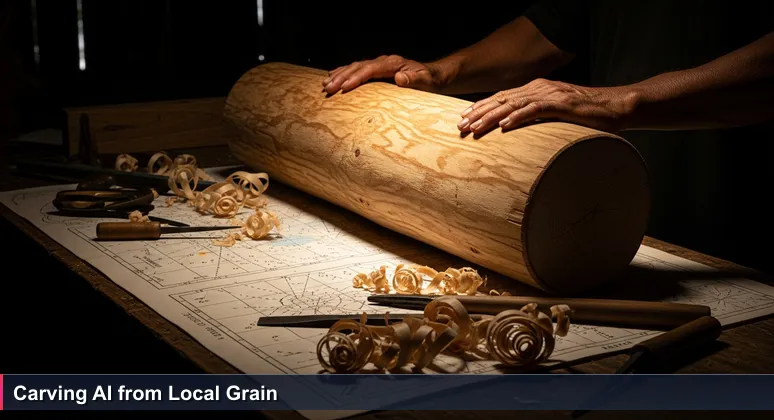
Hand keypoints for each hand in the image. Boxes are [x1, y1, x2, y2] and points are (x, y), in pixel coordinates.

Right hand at [322, 55, 444, 94]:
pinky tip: (333, 76)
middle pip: (358, 67)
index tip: (344, 87)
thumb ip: (414, 80)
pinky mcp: (377, 69)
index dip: (356, 78)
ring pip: (355, 67)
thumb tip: (399, 79)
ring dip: (339, 75)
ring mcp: (380, 64)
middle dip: (341, 77)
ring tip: (325, 84)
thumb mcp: (426, 82)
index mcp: (393, 64)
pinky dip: (344, 72)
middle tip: (327, 88)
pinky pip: (357, 70)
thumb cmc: (430, 81)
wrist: (434, 76)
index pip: (370, 69)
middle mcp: (384, 61)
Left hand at [457, 78, 635, 133]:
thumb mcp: (556, 116)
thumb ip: (538, 119)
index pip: (503, 98)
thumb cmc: (586, 116)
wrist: (616, 107)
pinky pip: (535, 110)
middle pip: (502, 100)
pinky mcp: (561, 104)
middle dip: (479, 112)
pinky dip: (517, 118)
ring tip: (475, 127)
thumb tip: (519, 133)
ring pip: (513, 104)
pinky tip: (503, 126)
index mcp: (536, 90)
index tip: (464, 117)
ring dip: (491, 116)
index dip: (482, 107)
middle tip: (460, 125)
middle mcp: (539, 88)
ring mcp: (550, 94)